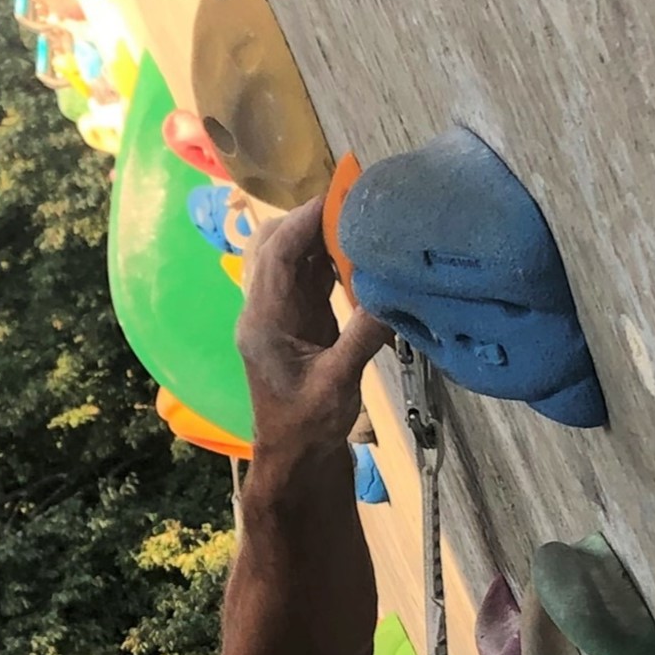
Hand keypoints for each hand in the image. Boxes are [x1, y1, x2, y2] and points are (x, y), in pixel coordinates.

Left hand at [237, 198, 389, 459]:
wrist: (295, 459)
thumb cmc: (308, 428)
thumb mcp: (338, 385)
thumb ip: (362, 338)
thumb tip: (392, 294)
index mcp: (263, 322)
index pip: (278, 254)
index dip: (305, 219)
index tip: (340, 195)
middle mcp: (263, 311)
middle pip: (274, 245)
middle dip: (308, 219)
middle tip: (352, 205)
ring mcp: (277, 315)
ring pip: (288, 258)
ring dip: (317, 238)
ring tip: (357, 223)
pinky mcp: (295, 323)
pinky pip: (305, 278)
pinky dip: (326, 261)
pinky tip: (354, 254)